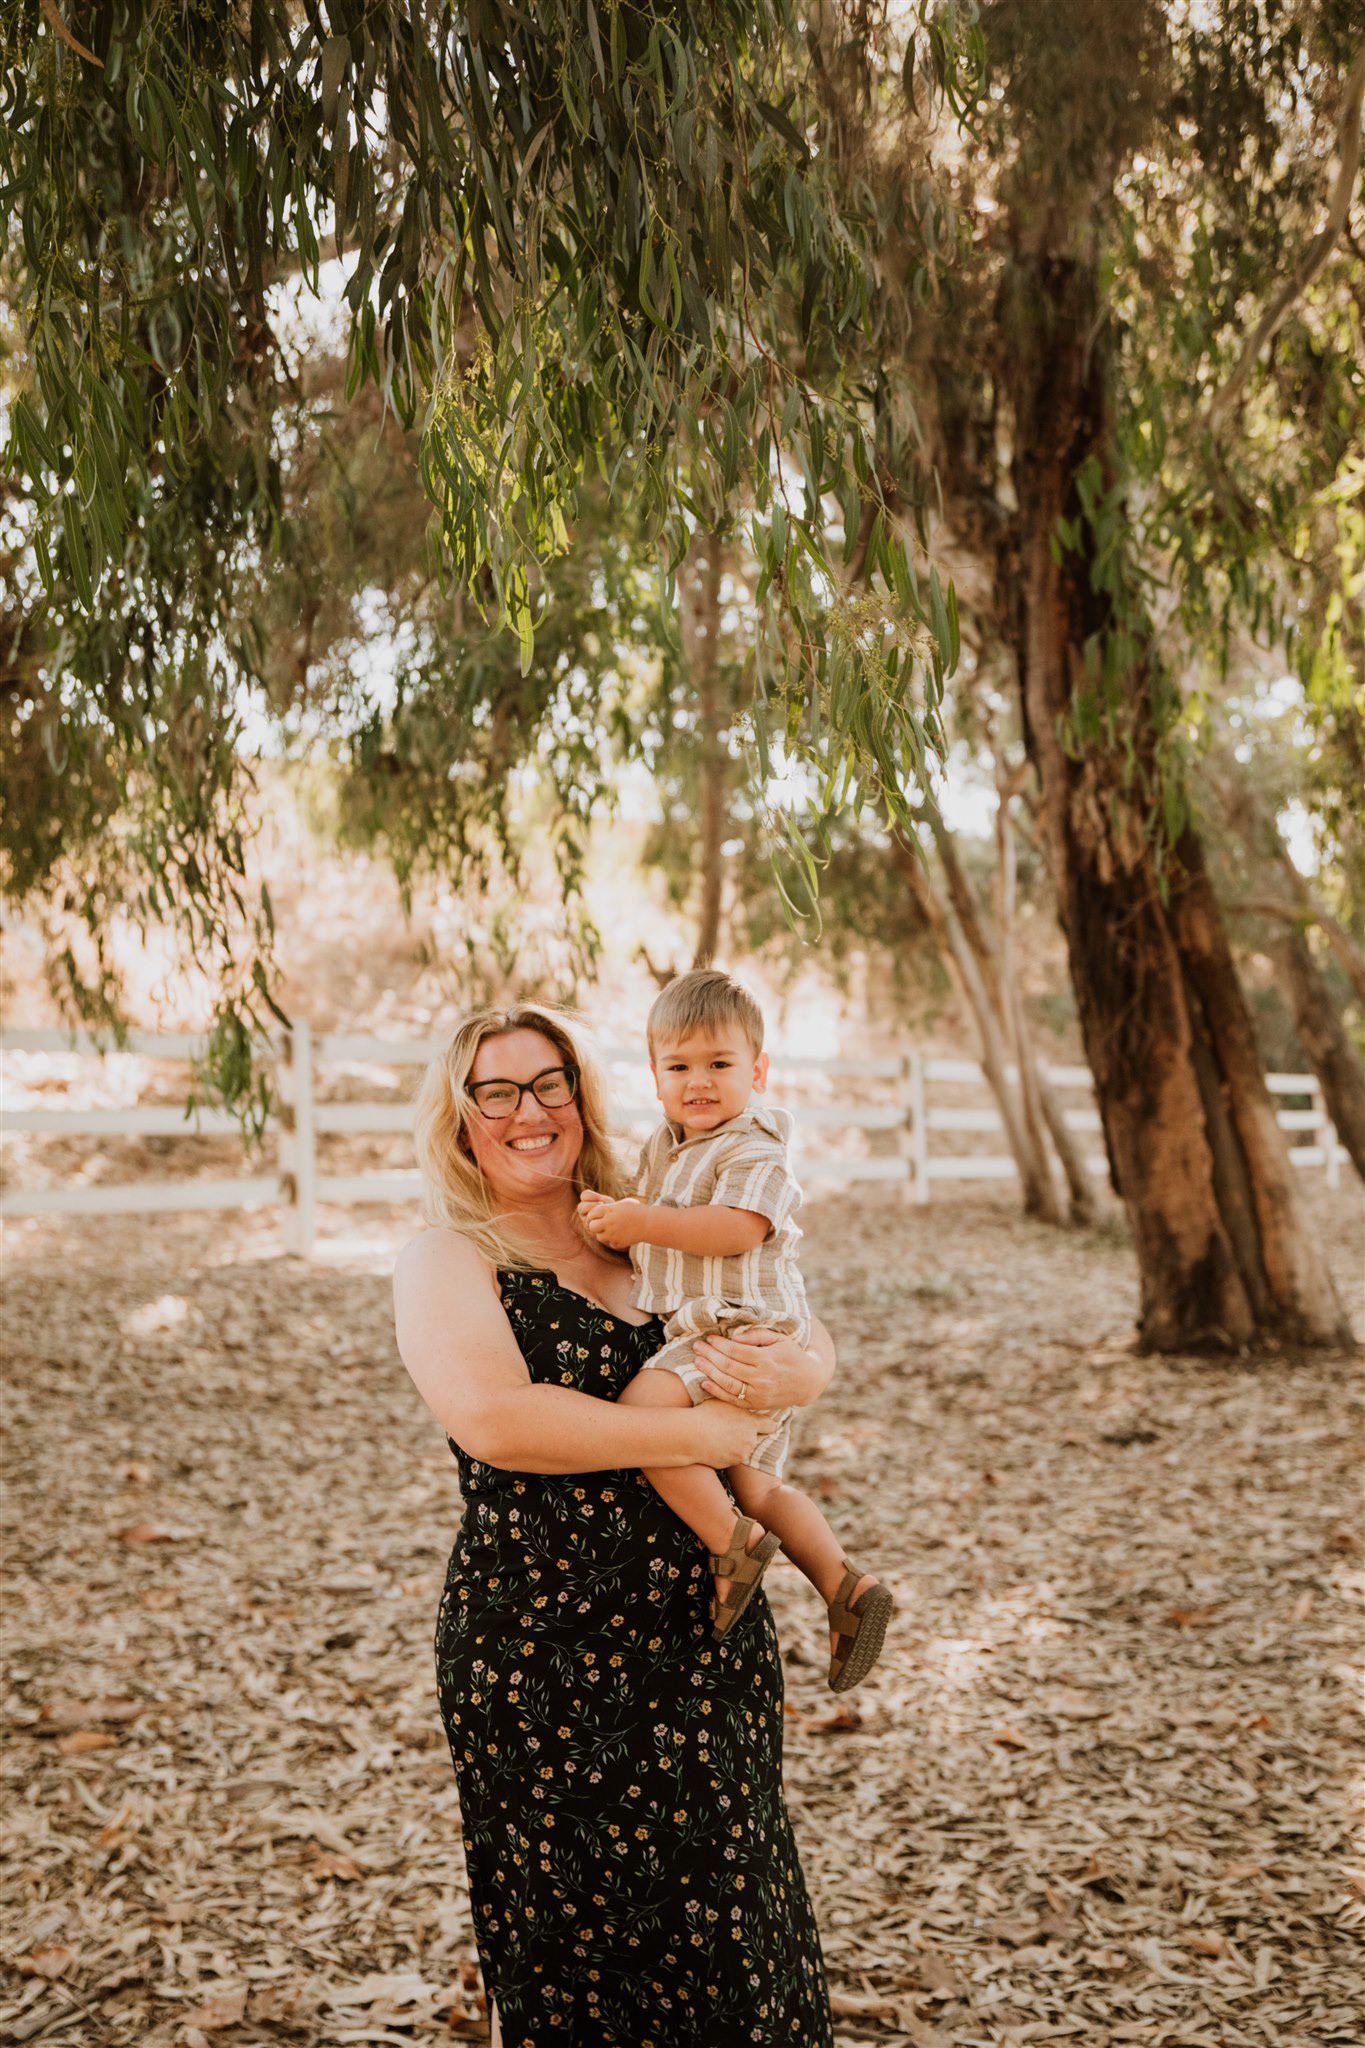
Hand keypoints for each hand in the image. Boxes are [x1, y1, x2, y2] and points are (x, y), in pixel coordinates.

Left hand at [578, 1191, 647, 1249]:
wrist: (650, 1223)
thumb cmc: (636, 1210)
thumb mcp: (622, 1203)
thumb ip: (608, 1207)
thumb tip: (595, 1210)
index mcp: (610, 1209)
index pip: (592, 1213)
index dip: (595, 1214)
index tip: (601, 1214)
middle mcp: (609, 1222)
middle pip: (592, 1226)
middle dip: (596, 1225)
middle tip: (603, 1224)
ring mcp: (613, 1234)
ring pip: (599, 1236)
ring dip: (603, 1233)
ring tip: (613, 1229)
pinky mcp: (618, 1243)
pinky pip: (609, 1243)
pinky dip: (613, 1240)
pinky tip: (621, 1234)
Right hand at [688, 1397, 774, 1469]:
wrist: (691, 1435)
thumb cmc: (706, 1413)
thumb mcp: (724, 1401)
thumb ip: (737, 1403)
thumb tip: (741, 1396)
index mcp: (751, 1423)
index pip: (770, 1425)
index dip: (765, 1424)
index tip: (759, 1422)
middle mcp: (750, 1440)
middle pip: (756, 1438)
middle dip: (748, 1435)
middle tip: (732, 1428)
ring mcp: (741, 1454)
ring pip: (744, 1449)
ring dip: (737, 1444)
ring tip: (720, 1436)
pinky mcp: (731, 1463)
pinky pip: (732, 1457)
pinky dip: (727, 1453)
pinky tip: (715, 1444)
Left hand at [692, 1327, 822, 1409]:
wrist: (808, 1382)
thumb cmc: (792, 1355)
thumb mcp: (779, 1339)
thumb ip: (756, 1336)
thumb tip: (734, 1338)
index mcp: (767, 1359)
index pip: (735, 1351)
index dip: (719, 1344)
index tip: (709, 1338)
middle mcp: (762, 1378)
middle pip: (728, 1366)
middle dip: (709, 1355)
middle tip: (697, 1347)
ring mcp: (759, 1394)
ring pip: (727, 1383)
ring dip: (709, 1372)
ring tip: (697, 1362)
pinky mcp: (757, 1405)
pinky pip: (733, 1399)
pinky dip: (716, 1392)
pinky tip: (705, 1382)